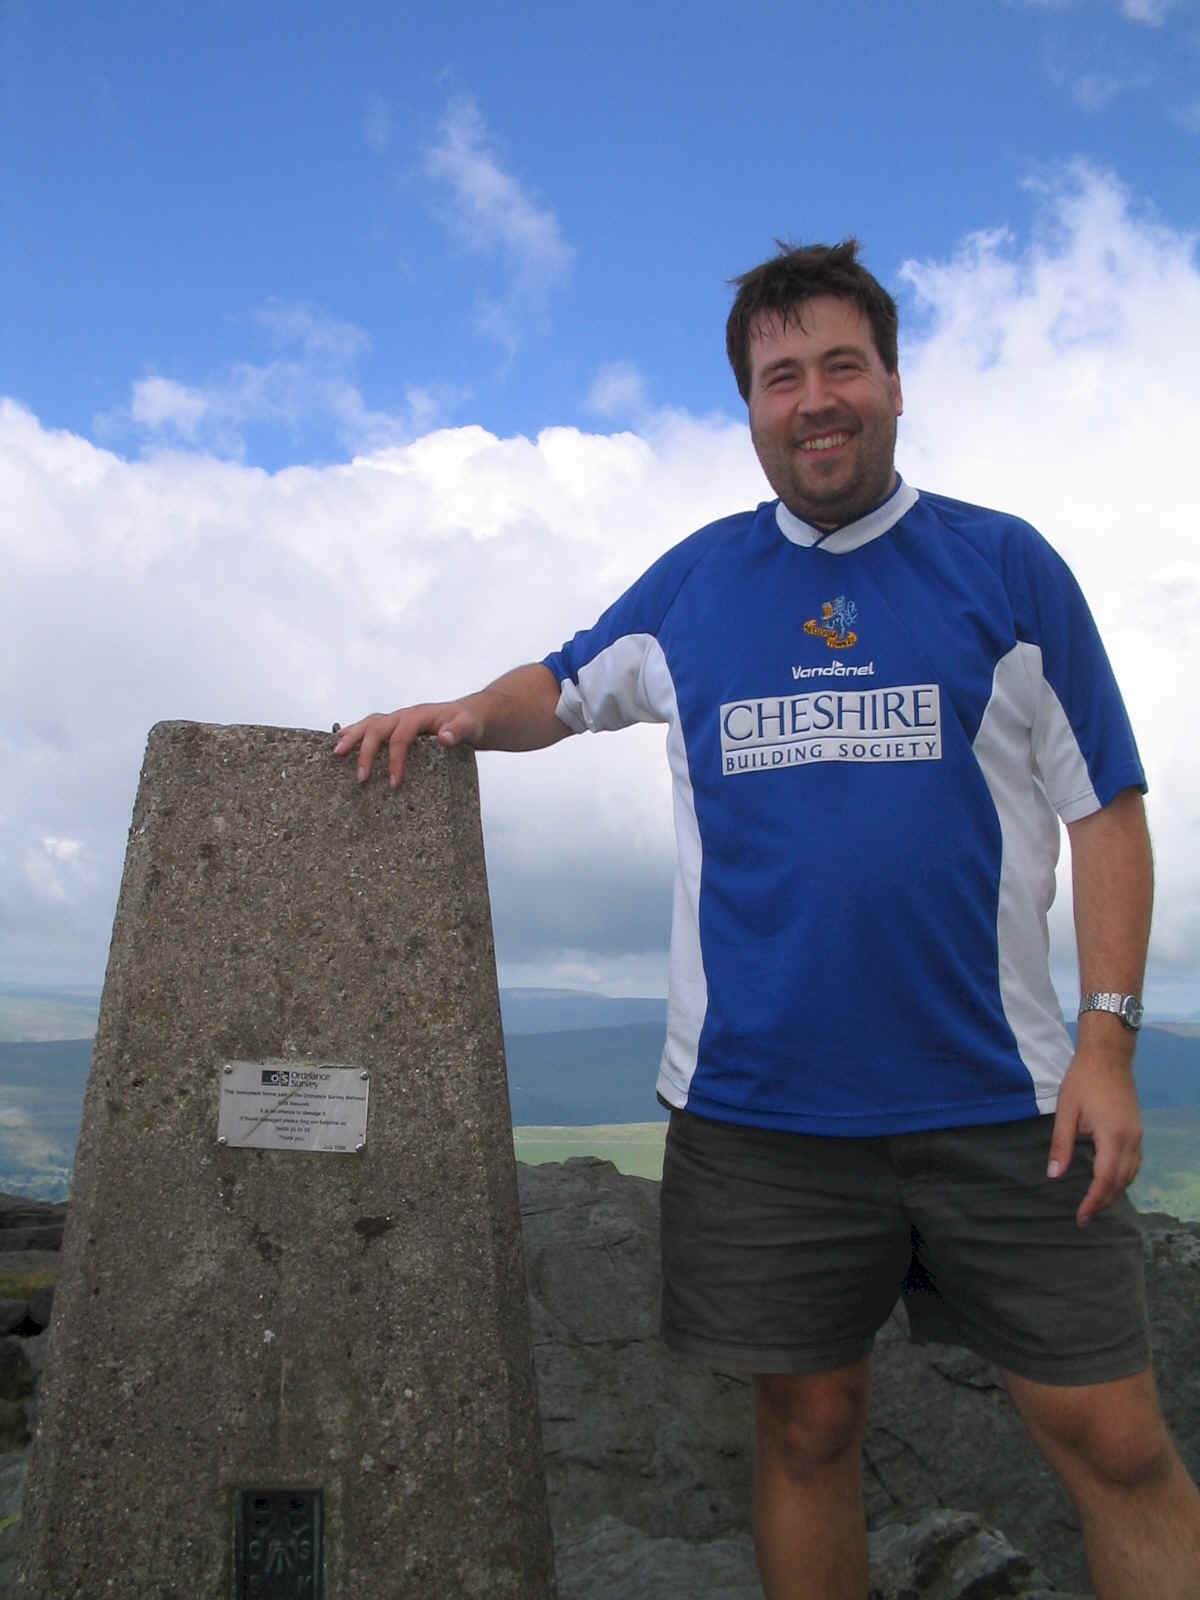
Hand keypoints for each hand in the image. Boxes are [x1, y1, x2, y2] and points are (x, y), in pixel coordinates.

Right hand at [333, 701, 485, 787]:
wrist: (469, 716)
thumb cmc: (468, 723)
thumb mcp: (470, 727)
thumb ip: (459, 730)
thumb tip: (445, 738)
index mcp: (418, 716)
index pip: (401, 736)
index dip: (396, 759)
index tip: (394, 783)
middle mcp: (403, 715)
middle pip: (377, 727)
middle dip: (365, 751)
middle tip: (361, 777)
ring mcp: (397, 719)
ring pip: (369, 724)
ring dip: (352, 737)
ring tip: (336, 753)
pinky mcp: (394, 726)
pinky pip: (371, 728)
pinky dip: (355, 733)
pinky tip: (341, 743)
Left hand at [1047, 1042, 1141, 1227]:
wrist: (1108, 1057)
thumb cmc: (1083, 1081)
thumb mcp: (1066, 1112)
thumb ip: (1061, 1145)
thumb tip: (1055, 1175)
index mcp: (1112, 1137)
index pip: (1105, 1180)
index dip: (1093, 1202)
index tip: (1080, 1217)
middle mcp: (1130, 1140)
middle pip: (1121, 1182)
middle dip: (1104, 1202)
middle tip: (1085, 1217)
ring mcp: (1137, 1135)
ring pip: (1131, 1174)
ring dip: (1115, 1192)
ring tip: (1095, 1203)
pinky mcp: (1137, 1130)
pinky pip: (1134, 1163)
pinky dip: (1122, 1177)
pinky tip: (1109, 1180)